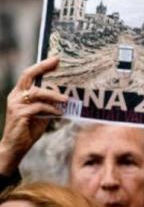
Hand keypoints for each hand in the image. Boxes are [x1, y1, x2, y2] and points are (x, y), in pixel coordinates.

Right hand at [0, 57, 67, 173]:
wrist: (15, 146)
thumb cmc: (29, 129)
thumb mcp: (41, 113)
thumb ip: (48, 103)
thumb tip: (64, 96)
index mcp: (19, 94)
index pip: (29, 75)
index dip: (41, 66)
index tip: (55, 59)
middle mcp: (15, 96)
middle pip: (27, 76)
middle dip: (42, 67)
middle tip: (57, 62)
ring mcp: (16, 104)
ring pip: (36, 92)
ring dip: (53, 95)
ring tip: (66, 100)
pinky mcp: (19, 114)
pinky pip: (38, 107)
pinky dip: (51, 109)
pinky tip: (59, 113)